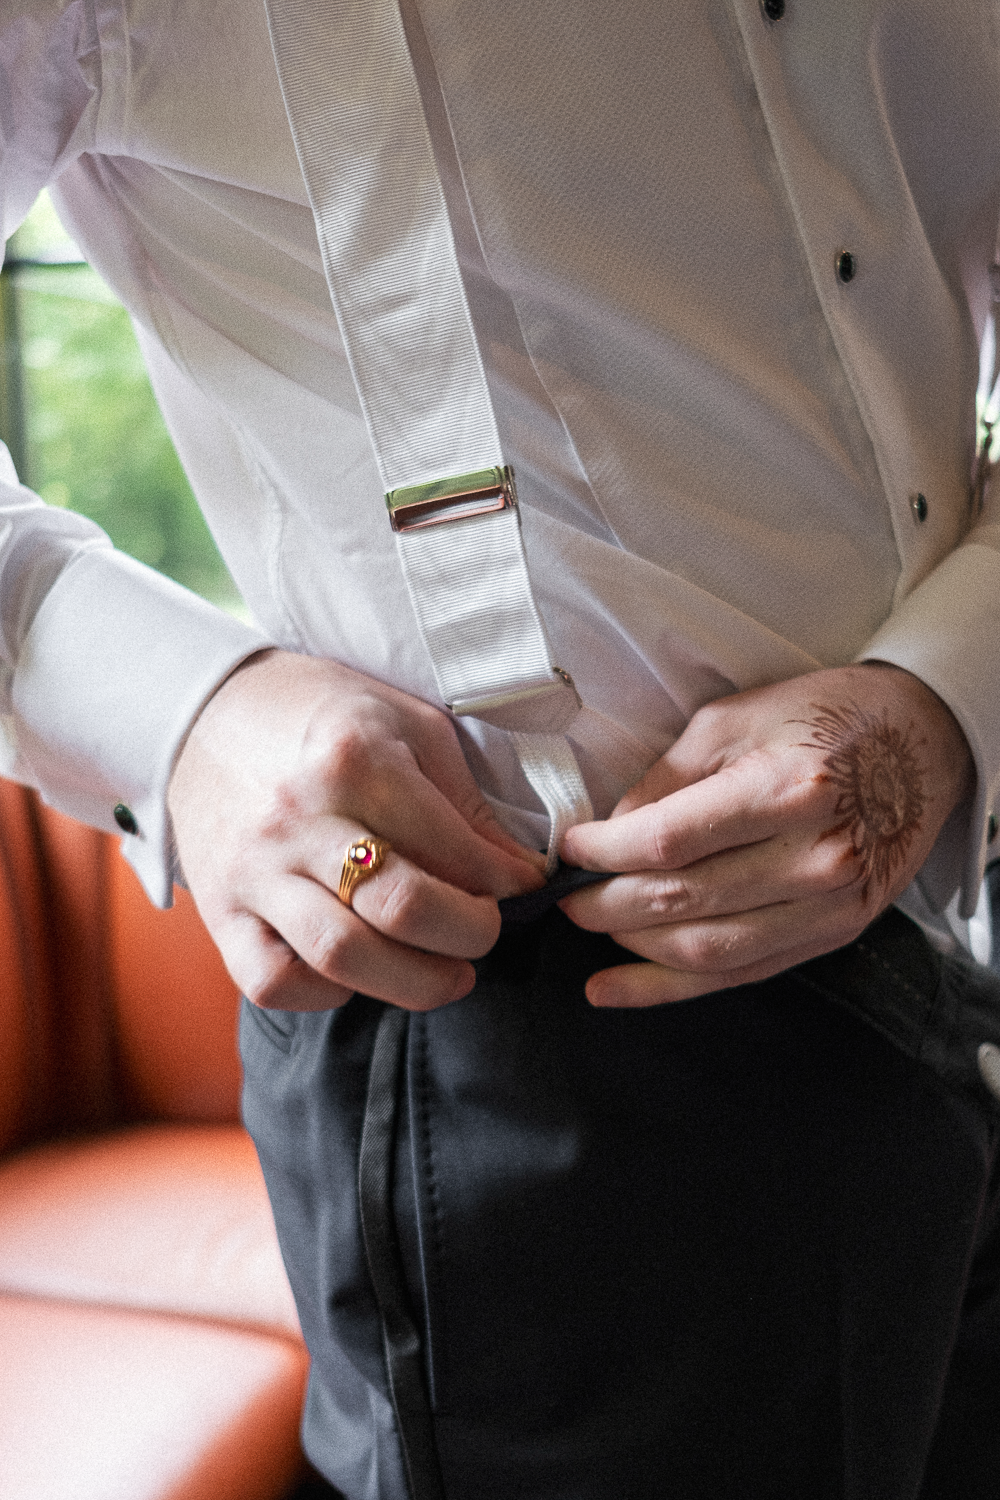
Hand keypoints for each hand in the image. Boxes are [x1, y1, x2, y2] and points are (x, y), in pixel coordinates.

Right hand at [168, 650, 543, 1011]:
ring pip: (341, 955)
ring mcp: (253, 871)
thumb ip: (463, 799)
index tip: (522, 885)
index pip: (453, 848)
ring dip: (414, 982)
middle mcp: (298, 818)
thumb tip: (517, 872)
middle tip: (487, 932)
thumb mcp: (405, 723)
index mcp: (352, 760)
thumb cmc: (320, 714)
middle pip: (402, 908)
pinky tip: (359, 974)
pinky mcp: (221, 913)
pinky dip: (326, 993)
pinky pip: (272, 981)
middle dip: (469, 934)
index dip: (506, 881)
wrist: (202, 712)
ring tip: (449, 975)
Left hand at [558, 663, 972, 1005]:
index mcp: (787, 791)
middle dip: (605, 905)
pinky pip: (739, 974)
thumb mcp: (735, 720)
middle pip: (681, 901)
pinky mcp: (833, 935)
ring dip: (631, 947)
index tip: (572, 849)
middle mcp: (814, 857)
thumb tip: (611, 831)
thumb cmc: (825, 718)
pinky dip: (669, 989)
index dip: (605, 852)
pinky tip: (616, 990)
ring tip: (590, 927)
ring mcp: (828, 906)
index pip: (670, 841)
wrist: (922, 743)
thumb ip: (668, 779)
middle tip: (566, 896)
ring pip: (704, 950)